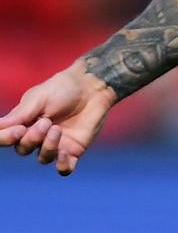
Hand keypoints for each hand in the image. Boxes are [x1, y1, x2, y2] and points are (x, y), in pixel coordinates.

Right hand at [0, 59, 116, 174]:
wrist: (93, 86)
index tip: (17, 130)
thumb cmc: (63, 88)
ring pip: (43, 158)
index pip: (5, 139)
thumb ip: (18, 115)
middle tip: (46, 122)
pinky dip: (62, 166)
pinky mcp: (74, 149)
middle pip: (23, 150)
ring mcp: (56, 144)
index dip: (6, 139)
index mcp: (24, 123)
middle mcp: (37, 137)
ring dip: (48, 146)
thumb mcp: (38, 98)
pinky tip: (63, 154)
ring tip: (57, 129)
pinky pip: (64, 168)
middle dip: (32, 138)